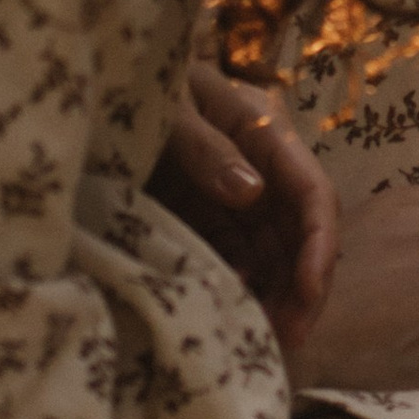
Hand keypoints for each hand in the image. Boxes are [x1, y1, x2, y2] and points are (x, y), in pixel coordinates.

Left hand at [154, 61, 339, 358]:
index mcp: (263, 133)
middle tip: (290, 337)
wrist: (98, 81)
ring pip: (270, 252)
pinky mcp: (203, 213)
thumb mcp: (170, 108)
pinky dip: (238, 285)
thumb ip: (206, 148)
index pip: (311, 193)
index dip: (319, 244)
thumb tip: (251, 194)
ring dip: (274, 294)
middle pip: (298, 233)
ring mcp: (232, 193)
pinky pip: (232, 255)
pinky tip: (228, 314)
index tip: (310, 291)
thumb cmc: (138, 80)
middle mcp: (258, 168)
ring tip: (262, 338)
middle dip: (303, 285)